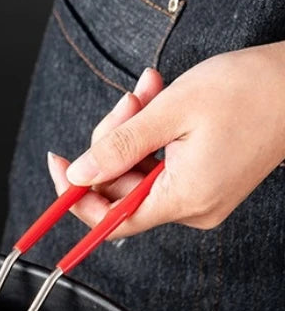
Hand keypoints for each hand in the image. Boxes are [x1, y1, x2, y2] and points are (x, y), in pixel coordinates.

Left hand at [47, 43, 284, 236]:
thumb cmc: (251, 90)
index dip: (76, 196)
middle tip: (130, 100)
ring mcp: (200, 195)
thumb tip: (77, 175)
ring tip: (149, 91)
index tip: (59, 165)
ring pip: (138, 171)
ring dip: (132, 129)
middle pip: (121, 189)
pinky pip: (160, 164)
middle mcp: (192, 207)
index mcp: (184, 198)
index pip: (110, 220)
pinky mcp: (205, 180)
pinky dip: (152, 133)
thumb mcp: (171, 111)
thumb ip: (117, 147)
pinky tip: (159, 101)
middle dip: (112, 140)